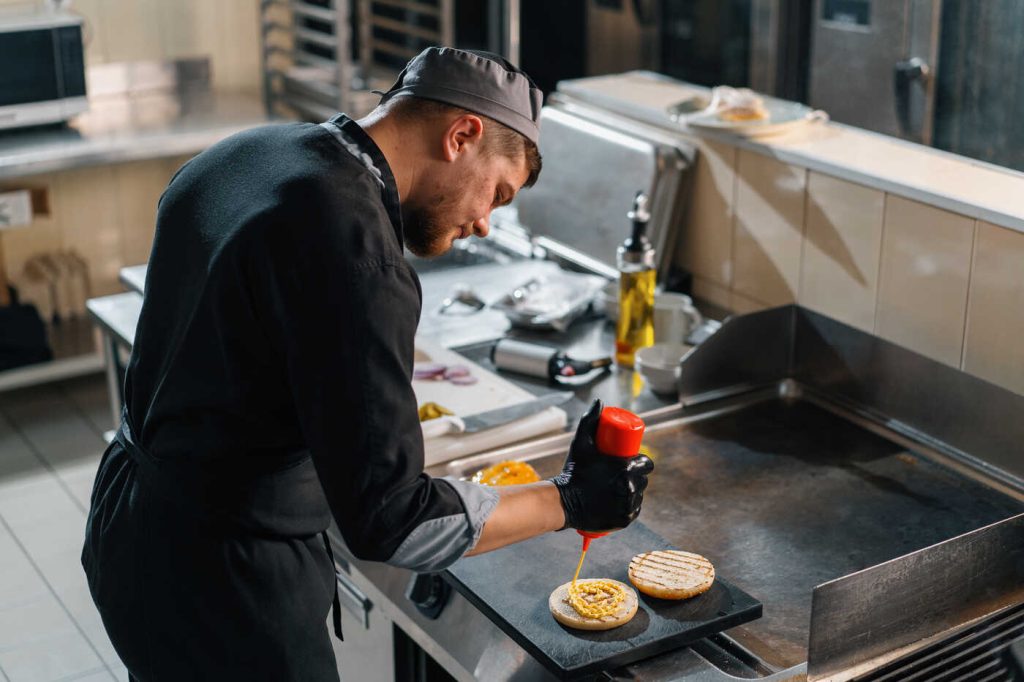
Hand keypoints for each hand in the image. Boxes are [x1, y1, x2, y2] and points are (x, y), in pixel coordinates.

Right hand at [550, 399, 653, 531]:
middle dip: (638, 476)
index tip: (632, 461)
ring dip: (635, 491)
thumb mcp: (581, 443)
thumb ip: (589, 420)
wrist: (564, 502)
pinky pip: (633, 511)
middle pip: (643, 480)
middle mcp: (631, 488)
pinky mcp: (624, 520)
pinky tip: (626, 502)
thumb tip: (599, 402)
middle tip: (624, 473)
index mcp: (627, 469)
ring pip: (639, 495)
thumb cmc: (574, 471)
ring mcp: (629, 506)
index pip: (646, 464)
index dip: (641, 462)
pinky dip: (631, 507)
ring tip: (624, 486)